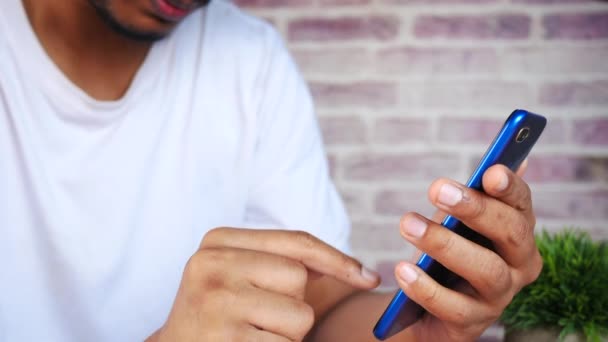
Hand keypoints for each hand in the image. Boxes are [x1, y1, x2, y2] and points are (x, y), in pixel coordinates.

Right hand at [148, 228, 379, 341]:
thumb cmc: (223, 314)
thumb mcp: (244, 276)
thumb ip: (290, 264)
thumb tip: (365, 274)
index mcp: (218, 241)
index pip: (296, 242)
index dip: (338, 260)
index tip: (369, 277)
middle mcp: (212, 264)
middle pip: (299, 277)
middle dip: (294, 303)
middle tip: (258, 316)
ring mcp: (217, 302)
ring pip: (300, 315)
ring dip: (288, 334)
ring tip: (252, 334)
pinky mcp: (227, 340)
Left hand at [396, 163, 541, 340]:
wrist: (426, 307)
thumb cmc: (448, 254)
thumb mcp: (458, 223)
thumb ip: (476, 196)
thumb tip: (508, 161)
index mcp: (519, 232)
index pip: (522, 204)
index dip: (510, 187)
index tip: (490, 171)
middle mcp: (520, 265)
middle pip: (510, 233)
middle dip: (475, 208)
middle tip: (437, 189)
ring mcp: (500, 297)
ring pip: (486, 270)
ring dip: (444, 244)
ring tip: (407, 224)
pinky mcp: (473, 323)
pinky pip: (453, 306)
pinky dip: (425, 287)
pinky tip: (402, 269)